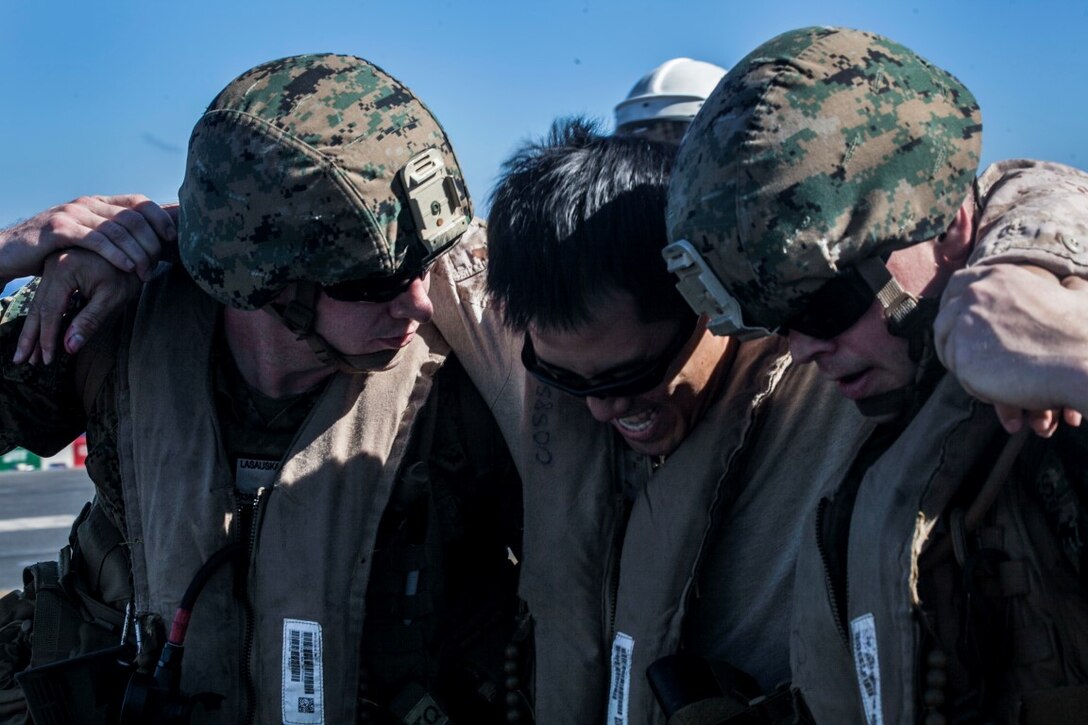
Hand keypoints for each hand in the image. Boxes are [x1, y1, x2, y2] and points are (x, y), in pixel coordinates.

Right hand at [0, 195, 174, 281]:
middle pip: (134, 217)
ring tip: (145, 271)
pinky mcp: (60, 229)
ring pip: (118, 229)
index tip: (173, 238)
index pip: (139, 202)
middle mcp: (88, 203)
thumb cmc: (53, 250)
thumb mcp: (86, 239)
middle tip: (157, 264)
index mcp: (98, 203)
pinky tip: (129, 267)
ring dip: (137, 252)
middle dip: (151, 241)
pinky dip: (117, 254)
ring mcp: (73, 213)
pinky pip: (96, 240)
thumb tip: (148, 244)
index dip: (160, 218)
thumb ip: (111, 236)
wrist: (9, 250)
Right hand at [14, 249, 141, 364]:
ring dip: (33, 329)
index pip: (50, 310)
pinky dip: (42, 317)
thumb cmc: (127, 275)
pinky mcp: (56, 269)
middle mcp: (53, 265)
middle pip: (38, 307)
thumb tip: (69, 348)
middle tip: (20, 361)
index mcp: (64, 269)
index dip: (47, 337)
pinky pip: (45, 297)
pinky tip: (40, 334)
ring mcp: (52, 265)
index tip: (47, 360)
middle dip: (30, 337)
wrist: (134, 249)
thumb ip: (90, 321)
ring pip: (38, 303)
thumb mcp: (112, 299)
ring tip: (27, 355)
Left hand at [935, 263, 1087, 435]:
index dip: (954, 305)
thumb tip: (1073, 283)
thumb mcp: (1076, 297)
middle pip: (943, 317)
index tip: (960, 322)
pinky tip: (1000, 388)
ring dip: (963, 362)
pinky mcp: (962, 356)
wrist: (1083, 362)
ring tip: (992, 375)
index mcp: (998, 277)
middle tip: (971, 356)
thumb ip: (1065, 288)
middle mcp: (975, 295)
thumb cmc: (1084, 334)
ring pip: (947, 347)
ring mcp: (964, 325)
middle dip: (951, 337)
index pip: (957, 285)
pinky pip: (958, 373)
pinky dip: (975, 384)